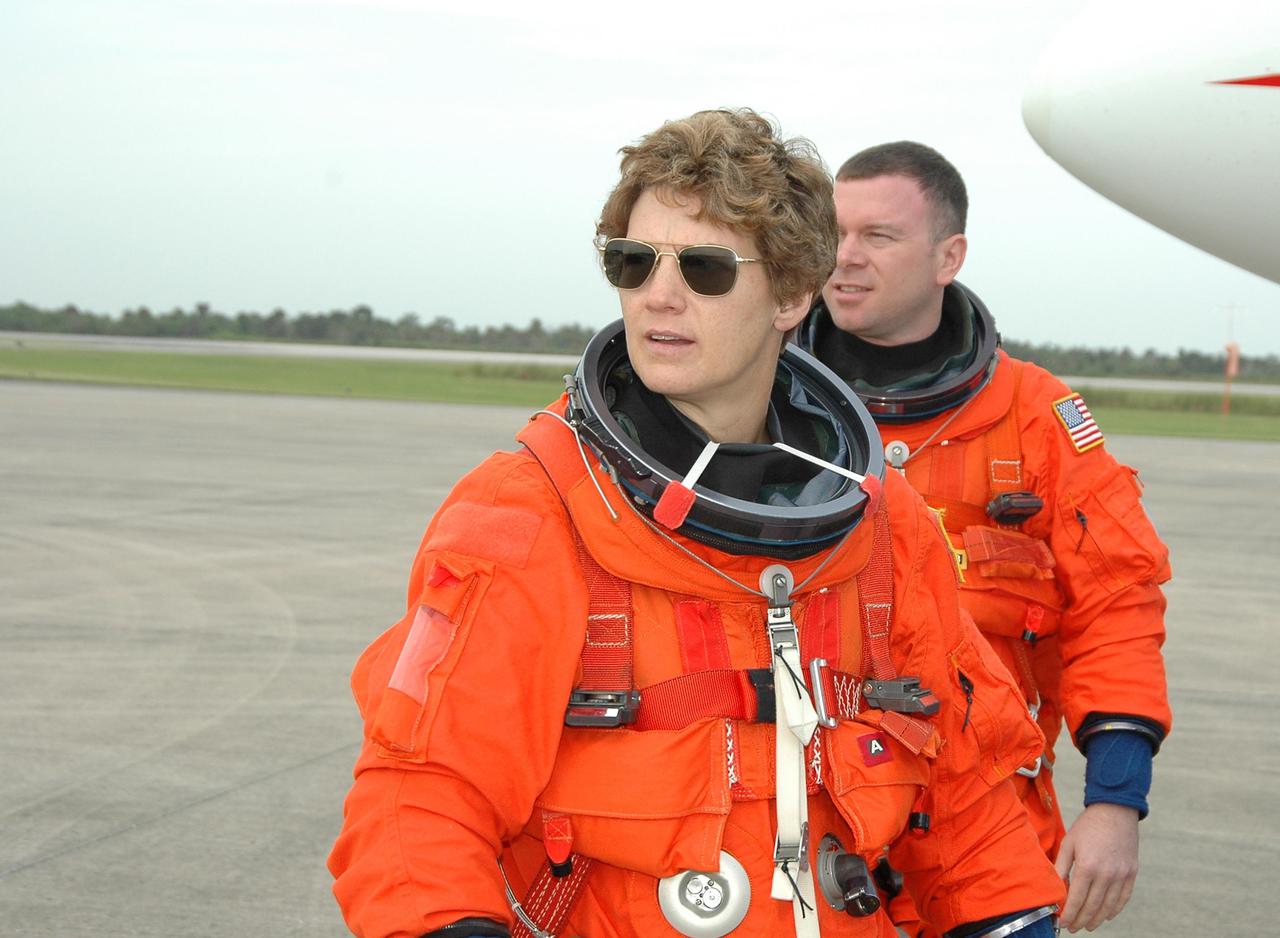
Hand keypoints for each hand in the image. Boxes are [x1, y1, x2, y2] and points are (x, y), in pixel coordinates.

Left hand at [1055, 803, 1139, 931]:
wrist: (1115, 811)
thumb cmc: (1088, 826)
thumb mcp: (1069, 843)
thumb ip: (1061, 867)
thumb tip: (1053, 887)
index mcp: (1088, 867)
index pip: (1076, 899)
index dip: (1069, 914)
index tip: (1062, 923)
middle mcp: (1106, 874)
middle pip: (1093, 906)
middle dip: (1081, 920)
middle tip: (1073, 928)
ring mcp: (1121, 875)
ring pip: (1109, 906)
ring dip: (1097, 919)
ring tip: (1088, 926)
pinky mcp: (1132, 873)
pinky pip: (1124, 898)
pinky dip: (1115, 909)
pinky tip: (1106, 915)